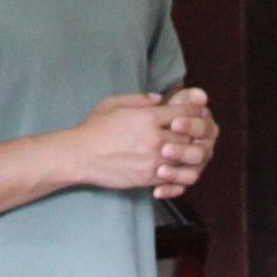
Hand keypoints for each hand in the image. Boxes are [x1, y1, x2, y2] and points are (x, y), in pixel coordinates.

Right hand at [70, 93, 184, 191]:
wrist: (80, 156)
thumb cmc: (94, 127)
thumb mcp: (113, 103)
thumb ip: (139, 98)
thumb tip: (159, 98)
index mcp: (148, 117)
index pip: (183, 112)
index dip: (194, 110)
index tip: (196, 111)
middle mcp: (154, 138)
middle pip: (188, 135)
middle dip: (192, 132)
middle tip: (195, 131)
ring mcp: (152, 160)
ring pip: (183, 157)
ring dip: (186, 152)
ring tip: (186, 149)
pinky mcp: (148, 177)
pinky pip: (172, 175)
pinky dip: (177, 170)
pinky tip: (174, 165)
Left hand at [152, 87, 217, 199]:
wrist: (144, 131)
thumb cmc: (160, 113)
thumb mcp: (171, 103)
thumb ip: (185, 99)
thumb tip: (201, 96)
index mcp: (205, 127)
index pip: (203, 127)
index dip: (190, 125)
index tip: (173, 123)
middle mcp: (204, 147)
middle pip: (201, 152)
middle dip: (183, 151)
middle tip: (164, 149)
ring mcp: (195, 165)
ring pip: (193, 173)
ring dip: (177, 174)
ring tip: (160, 171)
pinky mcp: (183, 179)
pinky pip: (181, 188)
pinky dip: (170, 190)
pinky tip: (156, 192)